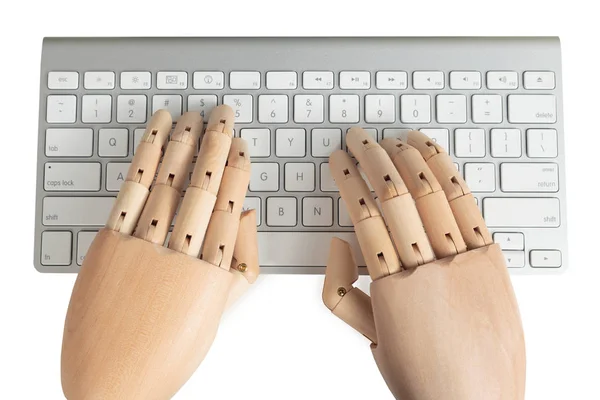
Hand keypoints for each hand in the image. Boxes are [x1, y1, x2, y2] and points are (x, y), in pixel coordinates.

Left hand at [61, 106, 257, 399]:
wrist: (113, 381)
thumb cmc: (169, 352)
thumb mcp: (217, 311)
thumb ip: (240, 262)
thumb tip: (247, 213)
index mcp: (215, 272)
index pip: (231, 205)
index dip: (237, 169)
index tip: (242, 145)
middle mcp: (184, 254)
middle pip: (205, 186)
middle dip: (216, 144)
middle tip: (223, 113)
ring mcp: (145, 247)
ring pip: (171, 182)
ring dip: (183, 143)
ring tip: (194, 115)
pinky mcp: (110, 244)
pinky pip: (133, 189)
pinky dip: (147, 155)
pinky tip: (157, 132)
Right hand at [322, 128, 524, 399]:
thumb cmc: (419, 372)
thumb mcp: (367, 335)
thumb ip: (338, 289)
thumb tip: (338, 243)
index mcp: (390, 287)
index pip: (363, 214)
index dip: (349, 180)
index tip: (339, 160)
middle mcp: (427, 268)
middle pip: (393, 194)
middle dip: (371, 157)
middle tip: (358, 137)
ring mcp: (463, 261)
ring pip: (430, 193)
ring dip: (407, 158)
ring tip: (391, 138)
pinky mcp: (491, 259)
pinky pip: (466, 204)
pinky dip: (447, 173)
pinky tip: (432, 153)